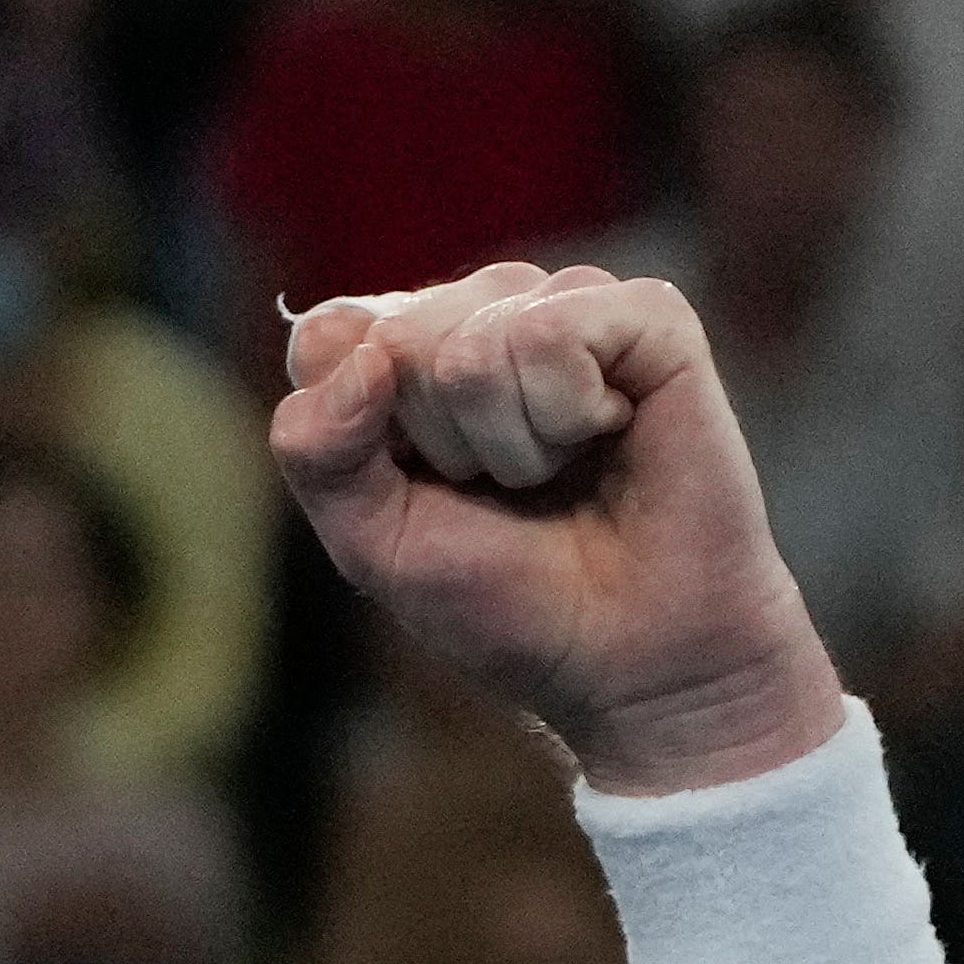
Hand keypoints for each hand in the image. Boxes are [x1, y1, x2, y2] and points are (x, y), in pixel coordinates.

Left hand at [270, 263, 841, 794]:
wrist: (634, 659)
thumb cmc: (506, 599)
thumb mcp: (373, 541)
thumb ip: (318, 452)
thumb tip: (370, 358)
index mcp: (404, 355)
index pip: (328, 338)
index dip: (360, 434)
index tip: (426, 491)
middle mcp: (481, 312)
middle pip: (396, 339)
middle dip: (444, 447)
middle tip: (509, 491)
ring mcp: (564, 303)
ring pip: (473, 341)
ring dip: (509, 443)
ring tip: (559, 472)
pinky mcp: (646, 314)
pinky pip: (550, 331)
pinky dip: (567, 413)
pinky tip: (610, 435)